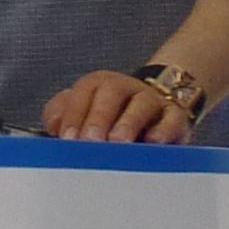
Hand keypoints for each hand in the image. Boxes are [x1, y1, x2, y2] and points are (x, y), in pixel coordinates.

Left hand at [44, 68, 197, 142]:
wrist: (156, 110)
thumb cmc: (112, 118)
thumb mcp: (83, 113)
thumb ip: (62, 116)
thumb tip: (54, 125)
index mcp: (99, 85)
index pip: (84, 92)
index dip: (74, 115)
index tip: (68, 138)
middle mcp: (125, 88)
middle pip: (111, 93)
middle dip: (98, 118)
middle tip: (90, 141)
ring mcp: (152, 101)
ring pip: (141, 104)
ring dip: (128, 123)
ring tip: (118, 143)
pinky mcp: (175, 117)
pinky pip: (172, 119)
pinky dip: (163, 130)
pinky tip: (152, 142)